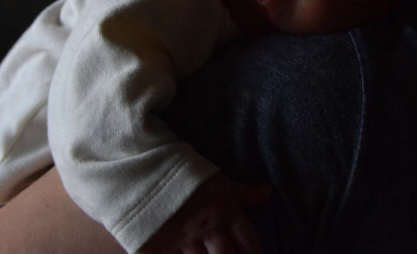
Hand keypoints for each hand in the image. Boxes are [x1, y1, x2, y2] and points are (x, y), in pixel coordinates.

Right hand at [138, 173, 271, 253]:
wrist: (147, 170)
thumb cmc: (186, 173)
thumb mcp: (218, 180)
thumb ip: (243, 192)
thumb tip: (269, 192)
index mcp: (224, 211)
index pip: (247, 239)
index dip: (253, 251)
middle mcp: (207, 229)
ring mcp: (184, 240)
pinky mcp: (162, 247)